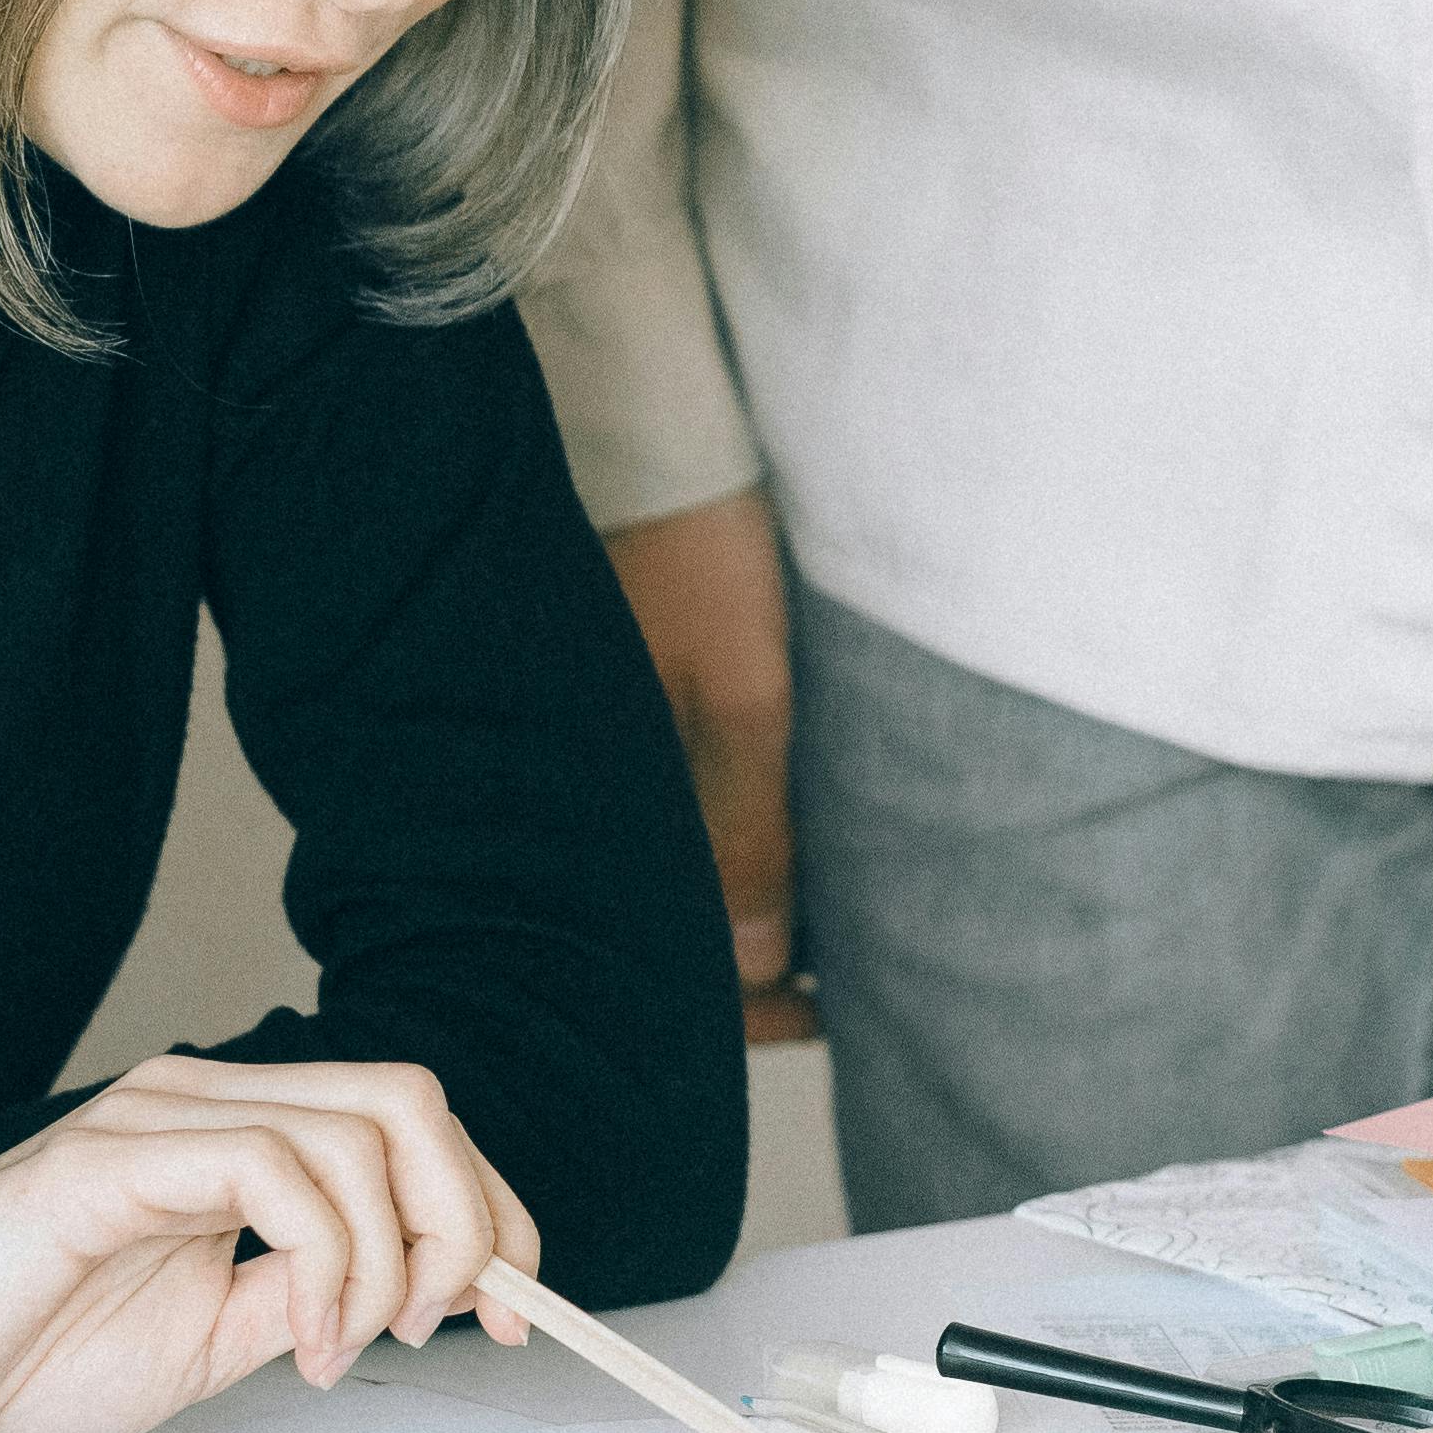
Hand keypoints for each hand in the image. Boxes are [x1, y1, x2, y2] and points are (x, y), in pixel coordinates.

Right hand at [0, 1049, 536, 1432]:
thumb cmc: (40, 1351)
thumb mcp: (213, 1341)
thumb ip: (303, 1300)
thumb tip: (413, 1296)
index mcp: (239, 1130)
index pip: (408, 1118)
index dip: (487, 1205)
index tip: (517, 1311)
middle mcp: (210, 1097)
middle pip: (407, 1100)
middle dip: (463, 1219)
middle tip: (439, 1326)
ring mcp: (165, 1116)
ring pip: (355, 1131)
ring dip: (388, 1260)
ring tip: (341, 1353)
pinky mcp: (119, 1157)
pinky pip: (271, 1169)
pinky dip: (324, 1262)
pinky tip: (301, 1343)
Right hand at [607, 487, 813, 1043]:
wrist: (645, 425)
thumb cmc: (697, 543)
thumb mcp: (742, 689)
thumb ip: (750, 825)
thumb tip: (759, 960)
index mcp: (610, 802)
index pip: (670, 950)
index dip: (750, 1002)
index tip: (828, 1007)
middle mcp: (596, 790)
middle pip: (670, 917)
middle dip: (748, 961)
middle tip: (835, 977)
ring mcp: (609, 748)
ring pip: (672, 866)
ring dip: (739, 902)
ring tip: (823, 917)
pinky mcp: (622, 708)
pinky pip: (670, 807)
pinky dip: (723, 841)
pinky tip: (777, 837)